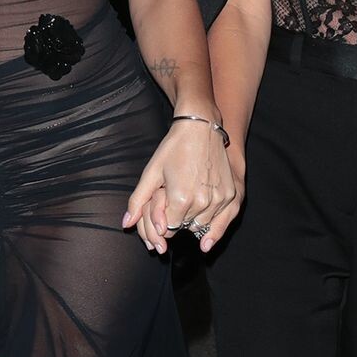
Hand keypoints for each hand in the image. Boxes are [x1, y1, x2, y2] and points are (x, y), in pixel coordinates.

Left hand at [121, 118, 235, 254]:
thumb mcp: (151, 172)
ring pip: (200, 224)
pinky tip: (201, 193)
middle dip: (176, 216)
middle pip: (183, 226)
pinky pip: (216, 216)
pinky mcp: (230, 195)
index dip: (162, 218)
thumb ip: (137, 201)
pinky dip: (208, 211)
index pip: (167, 228)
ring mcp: (218, 200)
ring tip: (188, 192)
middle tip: (175, 193)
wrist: (201, 128)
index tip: (164, 201)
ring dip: (192, 216)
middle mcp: (202, 203)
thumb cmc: (174, 148)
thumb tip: (126, 224)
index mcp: (180, 200)